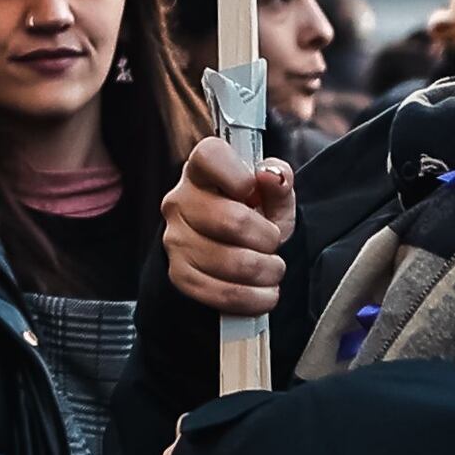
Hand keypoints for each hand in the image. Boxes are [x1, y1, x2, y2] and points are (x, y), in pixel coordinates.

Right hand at [162, 135, 297, 319]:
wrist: (231, 250)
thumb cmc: (253, 215)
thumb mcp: (273, 194)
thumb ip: (279, 179)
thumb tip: (271, 174)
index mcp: (201, 169)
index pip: (209, 156)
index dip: (238, 176)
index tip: (254, 192)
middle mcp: (180, 200)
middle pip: (230, 220)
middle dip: (267, 239)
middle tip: (275, 244)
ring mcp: (176, 239)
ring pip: (228, 262)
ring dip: (263, 272)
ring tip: (272, 270)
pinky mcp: (179, 274)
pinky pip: (217, 292)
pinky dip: (249, 298)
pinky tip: (261, 293)